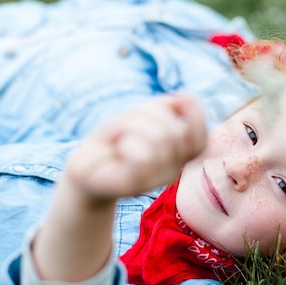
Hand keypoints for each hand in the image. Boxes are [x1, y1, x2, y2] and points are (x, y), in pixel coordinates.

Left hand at [66, 94, 207, 201]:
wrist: (84, 168)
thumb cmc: (115, 140)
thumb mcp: (141, 118)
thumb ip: (166, 108)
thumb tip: (185, 98)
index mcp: (176, 157)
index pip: (200, 140)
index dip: (196, 116)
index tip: (178, 99)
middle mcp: (170, 172)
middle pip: (175, 132)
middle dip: (148, 115)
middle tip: (127, 123)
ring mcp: (153, 181)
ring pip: (158, 139)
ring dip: (132, 127)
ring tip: (119, 138)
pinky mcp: (134, 186)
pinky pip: (141, 155)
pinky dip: (125, 143)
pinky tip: (116, 152)